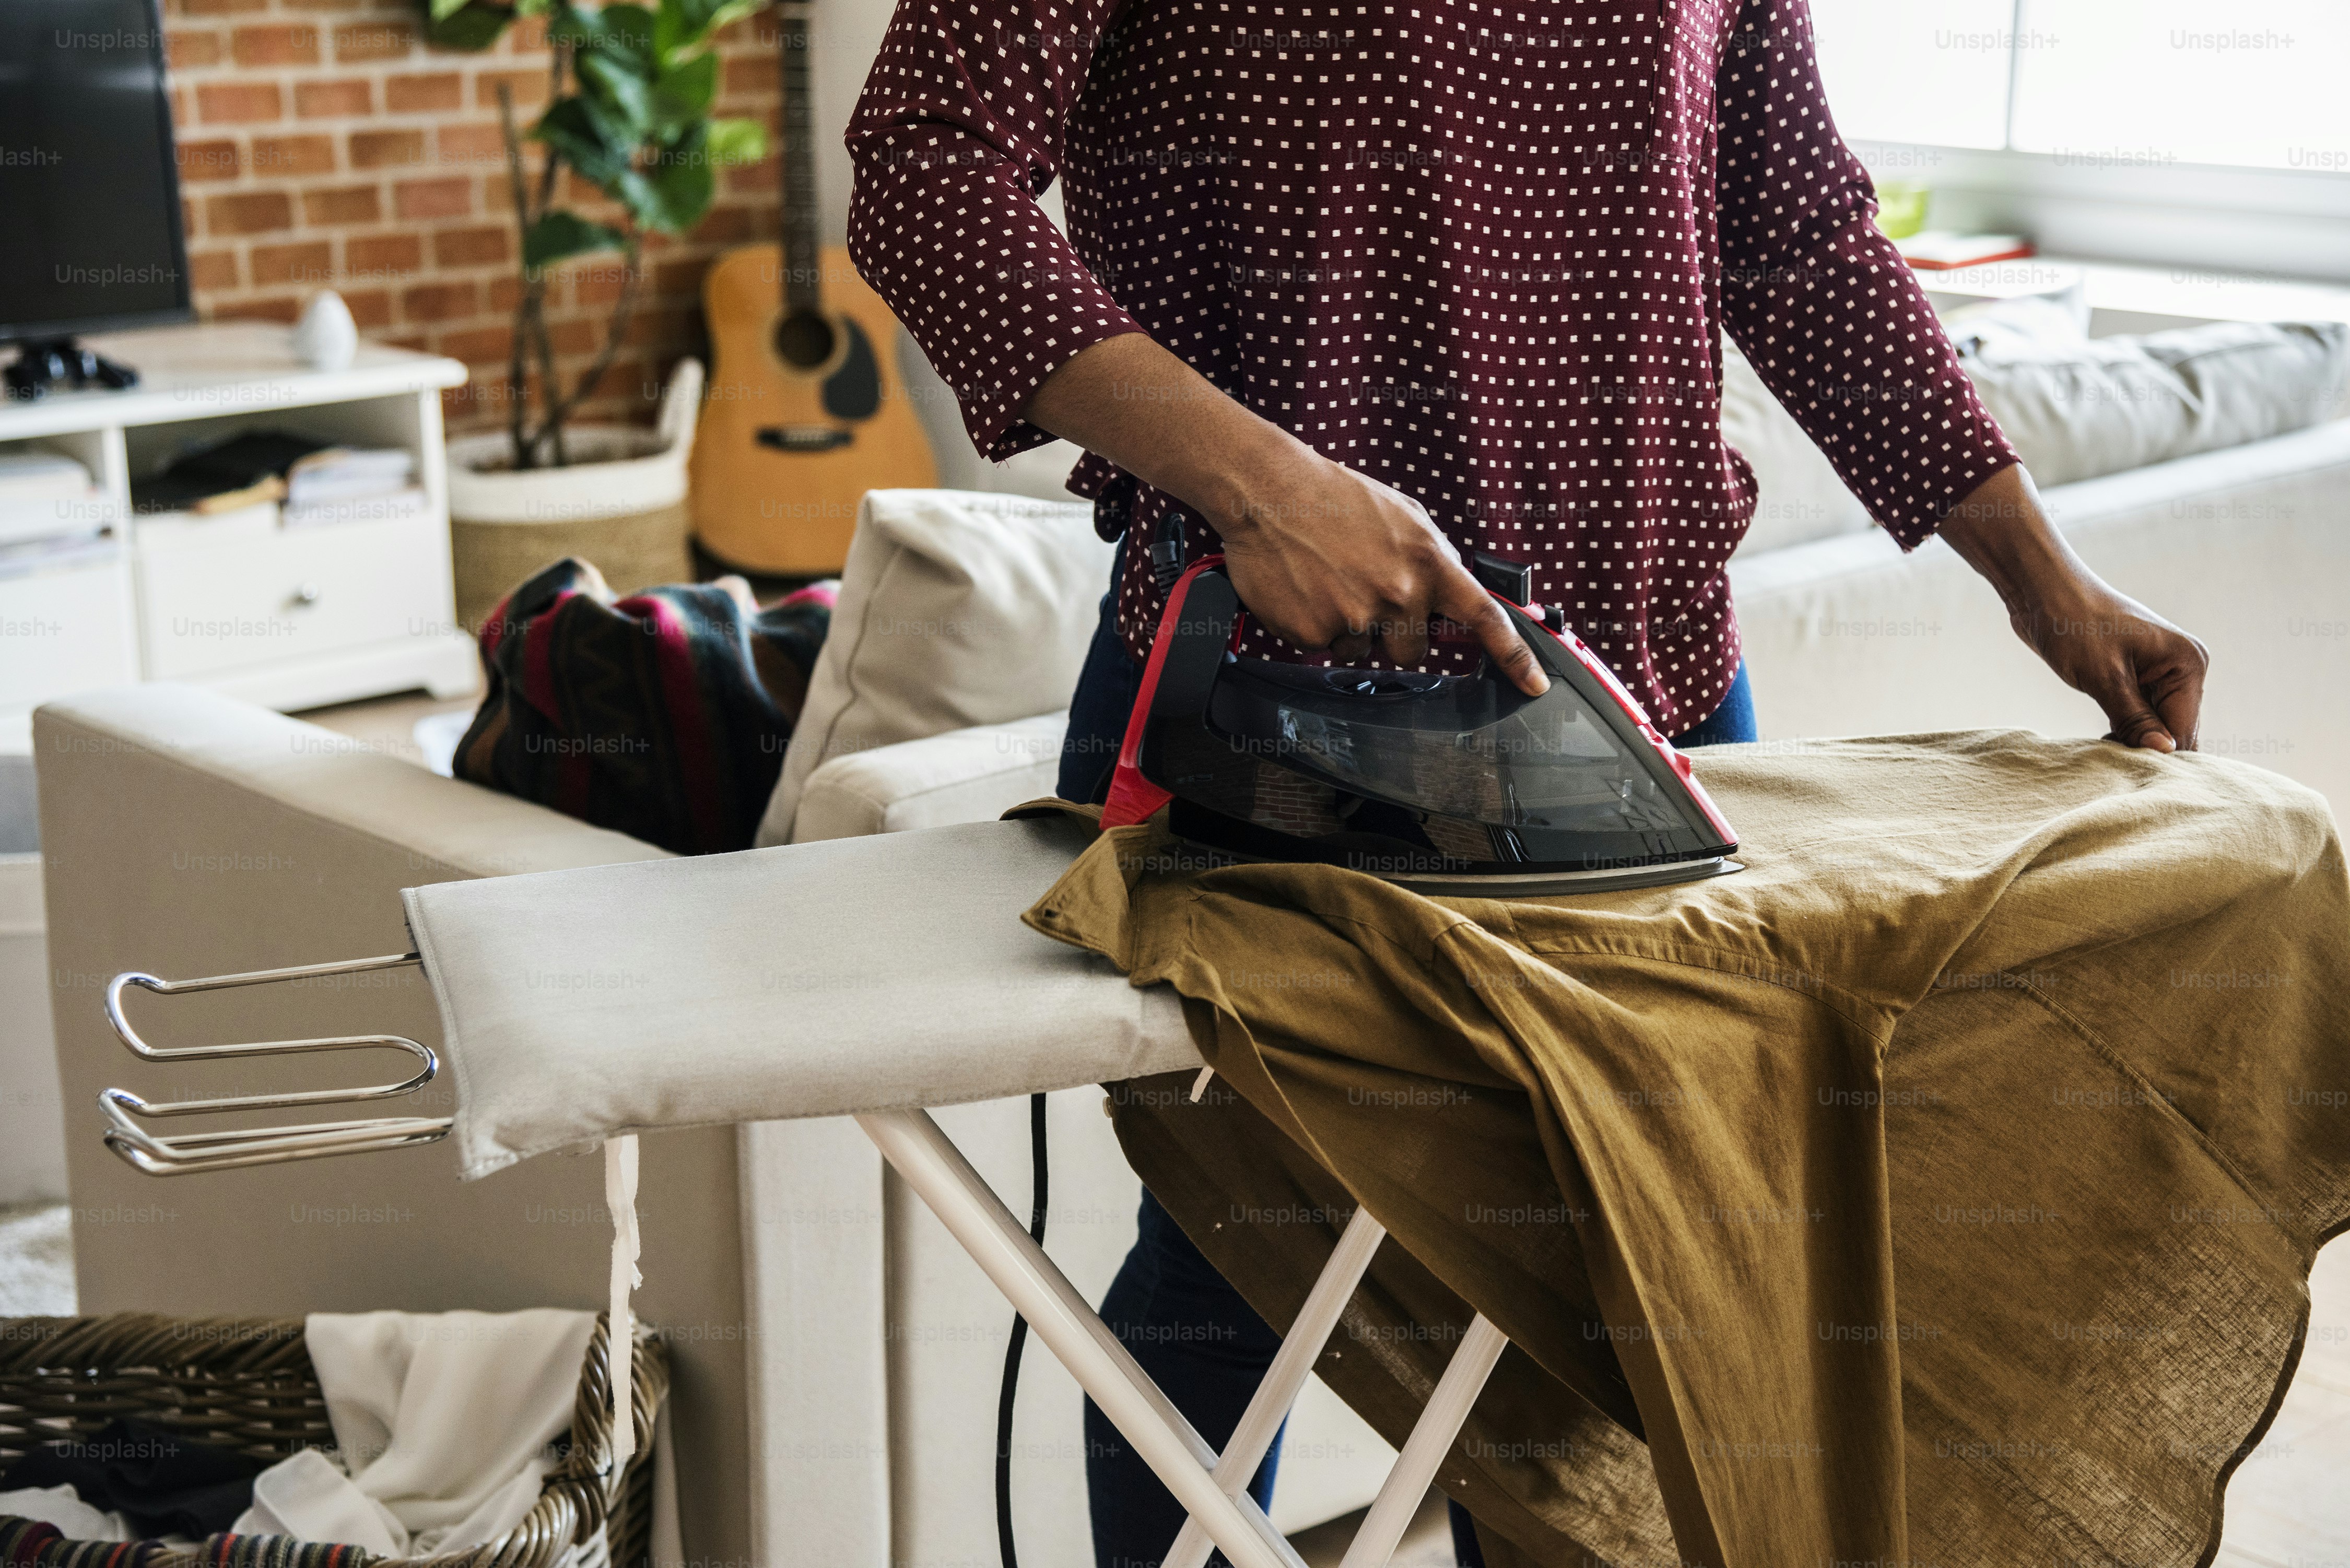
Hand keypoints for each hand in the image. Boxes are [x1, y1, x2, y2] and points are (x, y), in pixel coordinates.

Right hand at [1023, 333, 1545, 693]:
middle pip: (1414, 652)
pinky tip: (1304, 588)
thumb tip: (1449, 598)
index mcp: (1427, 562)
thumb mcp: (1403, 517)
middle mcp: (1397, 595)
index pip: (1484, 618)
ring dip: (1349, 626)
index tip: (1534, 683)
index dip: (1514, 657)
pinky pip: (1322, 647)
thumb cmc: (1335, 498)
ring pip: (1362, 651)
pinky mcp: (1313, 633)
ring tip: (1327, 580)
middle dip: (1395, 634)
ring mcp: (1355, 618)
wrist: (1270, 491)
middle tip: (1366, 595)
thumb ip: (1431, 561)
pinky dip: (1313, 625)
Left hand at [1941, 465, 2206, 750]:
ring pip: (2156, 726)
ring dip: (2132, 742)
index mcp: (2188, 663)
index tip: (2125, 771)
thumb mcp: (2104, 677)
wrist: (2043, 593)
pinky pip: (2140, 716)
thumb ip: (2134, 717)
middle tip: (2110, 766)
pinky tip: (2100, 741)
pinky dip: (2123, 730)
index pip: (2183, 729)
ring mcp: (2161, 674)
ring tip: (2102, 754)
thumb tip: (2164, 752)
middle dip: (2146, 749)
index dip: (2157, 755)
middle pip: (2174, 730)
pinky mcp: (2137, 678)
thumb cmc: (2073, 624)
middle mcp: (2183, 669)